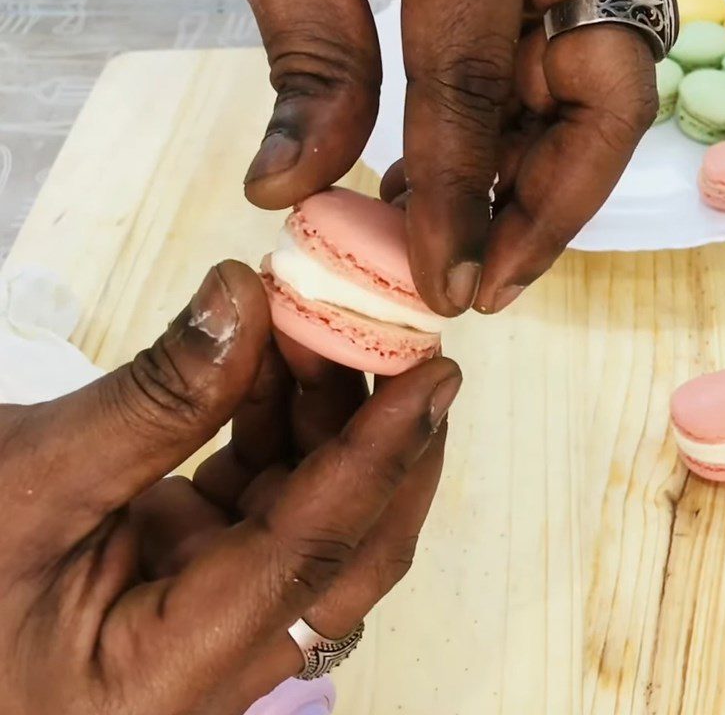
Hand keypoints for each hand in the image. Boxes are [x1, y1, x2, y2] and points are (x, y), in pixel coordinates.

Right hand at [0, 261, 460, 714]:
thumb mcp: (29, 482)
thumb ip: (153, 397)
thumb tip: (245, 295)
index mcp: (169, 675)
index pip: (309, 553)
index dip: (380, 456)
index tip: (438, 376)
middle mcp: (213, 659)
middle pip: (341, 552)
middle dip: (379, 445)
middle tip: (398, 347)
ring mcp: (208, 617)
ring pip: (309, 517)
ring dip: (322, 423)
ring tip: (313, 330)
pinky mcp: (196, 575)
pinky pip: (263, 499)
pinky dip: (274, 429)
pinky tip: (270, 363)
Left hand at [195, 0, 656, 315]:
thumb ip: (308, 56)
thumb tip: (288, 189)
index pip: (471, 80)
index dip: (457, 198)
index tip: (442, 288)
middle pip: (606, 94)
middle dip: (553, 207)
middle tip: (491, 284)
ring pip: (595, 94)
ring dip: (537, 185)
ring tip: (464, 248)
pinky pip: (559, 75)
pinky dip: (516, 143)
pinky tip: (453, 185)